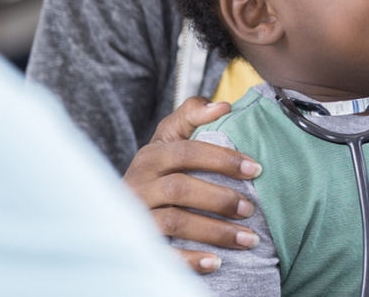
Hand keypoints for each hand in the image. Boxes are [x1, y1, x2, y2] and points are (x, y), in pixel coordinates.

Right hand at [122, 97, 262, 273]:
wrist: (111, 209)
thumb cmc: (156, 171)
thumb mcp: (167, 139)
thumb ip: (191, 116)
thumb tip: (223, 105)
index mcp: (151, 157)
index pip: (186, 152)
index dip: (222, 159)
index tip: (256, 169)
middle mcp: (138, 184)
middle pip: (179, 188)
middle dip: (220, 199)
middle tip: (251, 208)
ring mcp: (135, 215)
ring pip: (174, 221)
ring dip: (215, 232)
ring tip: (249, 239)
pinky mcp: (136, 242)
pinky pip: (162, 253)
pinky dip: (189, 259)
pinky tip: (216, 262)